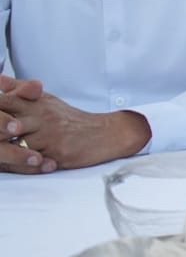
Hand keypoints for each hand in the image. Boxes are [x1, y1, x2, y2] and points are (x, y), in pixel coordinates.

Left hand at [1, 79, 150, 170]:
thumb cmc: (70, 119)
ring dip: (3, 152)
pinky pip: (29, 163)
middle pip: (4, 123)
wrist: (104, 133)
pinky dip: (18, 167)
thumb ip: (20, 90)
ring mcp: (48, 135)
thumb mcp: (45, 99)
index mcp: (36, 103)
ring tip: (0, 154)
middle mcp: (41, 117)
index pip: (5, 101)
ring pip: (13, 146)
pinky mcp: (56, 153)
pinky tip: (11, 166)